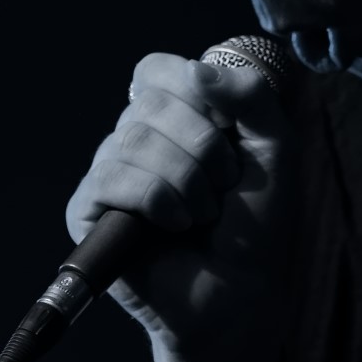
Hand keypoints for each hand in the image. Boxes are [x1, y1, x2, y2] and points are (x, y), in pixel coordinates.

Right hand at [64, 50, 297, 361]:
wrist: (241, 292)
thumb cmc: (257, 223)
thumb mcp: (274, 147)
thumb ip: (251, 96)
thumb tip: (197, 70)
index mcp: (173, 115)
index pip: (156, 69)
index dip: (196, 95)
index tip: (230, 136)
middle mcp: (134, 138)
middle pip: (151, 102)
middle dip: (205, 148)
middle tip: (223, 188)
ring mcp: (108, 172)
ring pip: (134, 138)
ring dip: (187, 181)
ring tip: (202, 214)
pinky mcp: (87, 210)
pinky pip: (111, 176)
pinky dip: (157, 200)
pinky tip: (175, 227)